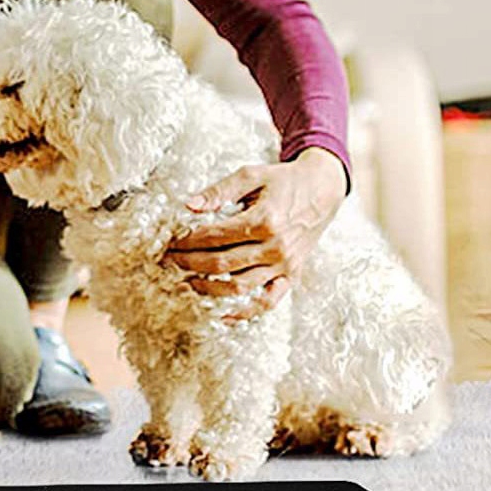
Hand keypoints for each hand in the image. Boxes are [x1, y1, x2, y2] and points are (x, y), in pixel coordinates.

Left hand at [162, 148, 347, 319]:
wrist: (323, 190)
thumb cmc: (284, 181)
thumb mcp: (251, 175)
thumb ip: (219, 191)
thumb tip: (188, 205)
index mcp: (265, 220)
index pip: (215, 236)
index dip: (188, 241)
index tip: (169, 242)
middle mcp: (276, 247)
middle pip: (222, 263)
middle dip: (189, 264)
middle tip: (166, 263)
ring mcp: (285, 265)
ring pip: (239, 286)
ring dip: (208, 288)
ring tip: (184, 283)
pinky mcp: (292, 276)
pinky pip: (268, 301)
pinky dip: (246, 312)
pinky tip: (223, 315)